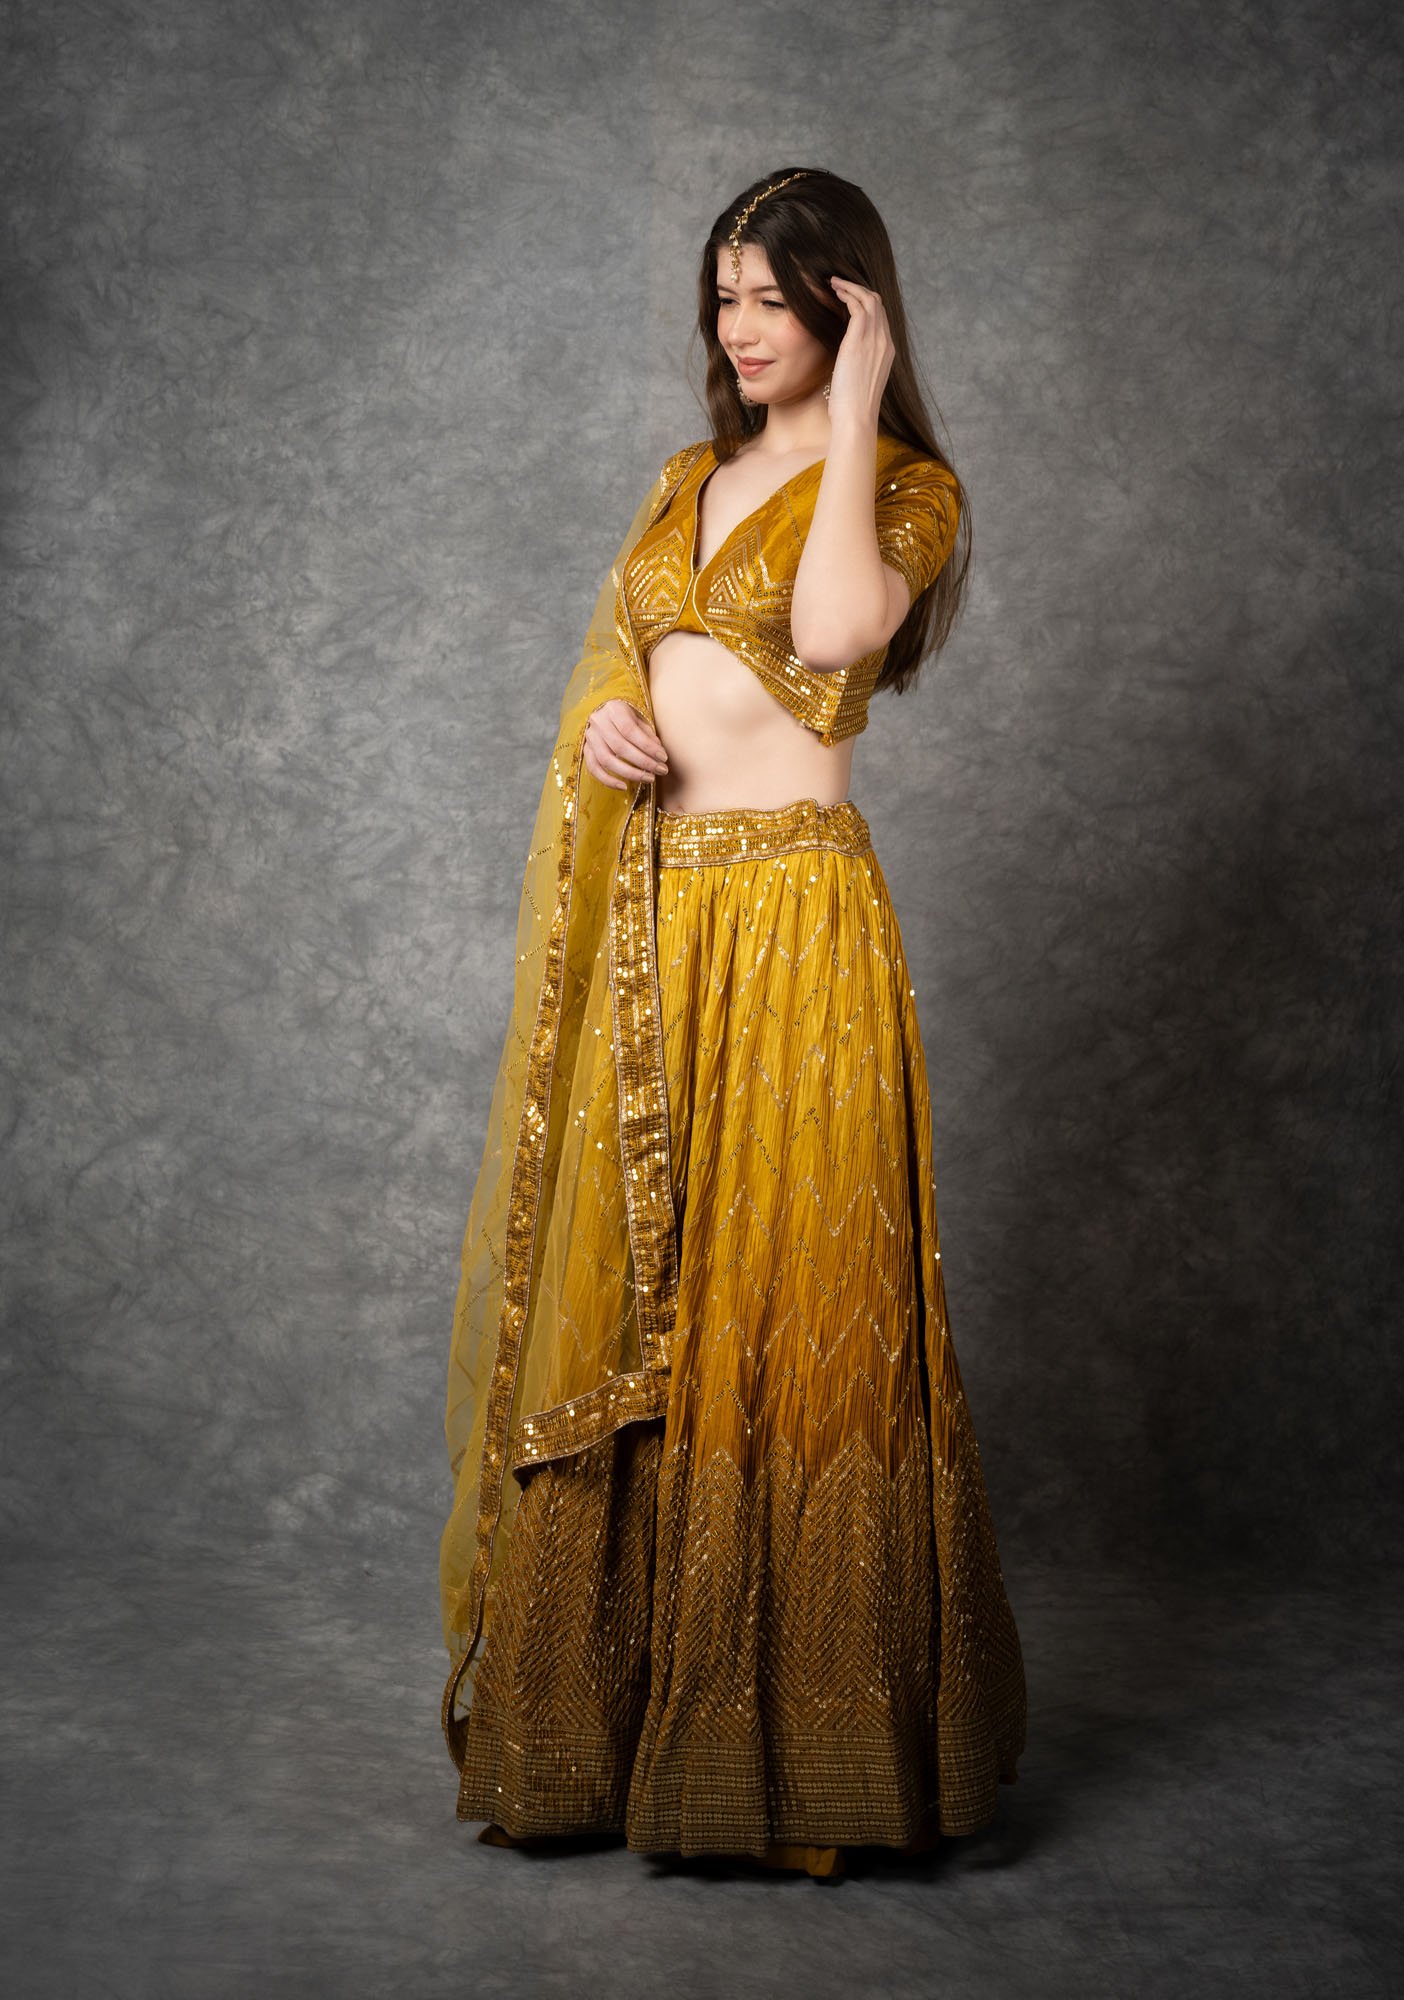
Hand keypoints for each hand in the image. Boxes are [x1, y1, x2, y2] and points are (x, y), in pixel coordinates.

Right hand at [582, 698, 668, 789]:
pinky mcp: (586, 750)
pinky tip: (624, 787)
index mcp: (613, 709)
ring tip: (648, 779)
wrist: (604, 713)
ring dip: (629, 773)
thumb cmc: (627, 717)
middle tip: (661, 770)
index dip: (647, 746)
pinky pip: (594, 769)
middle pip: (619, 747)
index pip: (630, 730)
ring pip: (606, 760)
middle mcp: (598, 722)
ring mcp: (590, 737)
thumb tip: (658, 755)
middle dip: (643, 762)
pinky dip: (608, 780)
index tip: (663, 757)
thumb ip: (648, 735)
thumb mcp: (640, 719)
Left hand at [825, 276, 894, 430]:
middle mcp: (885, 342)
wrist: (856, 418)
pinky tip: (834, 292)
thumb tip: (844, 363)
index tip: (848, 299)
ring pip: (869, 299)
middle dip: (859, 290)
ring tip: (834, 283)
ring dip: (851, 287)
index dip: (864, 304)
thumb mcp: (859, 383)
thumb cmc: (852, 409)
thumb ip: (856, 366)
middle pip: (878, 303)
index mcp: (887, 352)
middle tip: (839, 285)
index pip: (880, 318)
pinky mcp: (860, 340)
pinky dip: (846, 294)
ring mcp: (875, 339)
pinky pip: (857, 306)